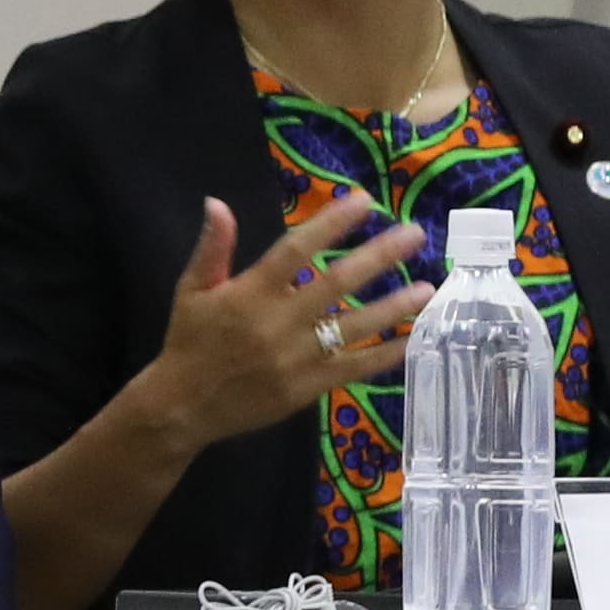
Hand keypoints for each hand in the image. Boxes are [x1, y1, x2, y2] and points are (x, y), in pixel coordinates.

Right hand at [135, 190, 429, 449]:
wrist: (181, 408)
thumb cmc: (189, 343)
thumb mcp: (191, 290)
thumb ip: (212, 247)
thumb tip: (217, 202)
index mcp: (249, 292)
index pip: (296, 250)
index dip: (331, 224)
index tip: (364, 201)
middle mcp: (278, 322)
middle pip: (337, 283)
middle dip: (379, 255)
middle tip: (414, 234)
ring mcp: (296, 357)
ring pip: (354, 326)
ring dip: (394, 306)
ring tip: (428, 287)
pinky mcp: (307, 387)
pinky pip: (354, 368)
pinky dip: (386, 354)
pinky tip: (414, 339)